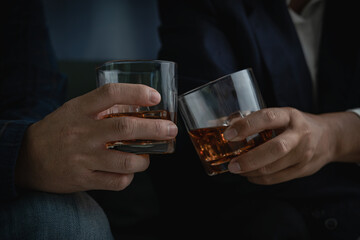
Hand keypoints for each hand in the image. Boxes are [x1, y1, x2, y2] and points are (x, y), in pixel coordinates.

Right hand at [15, 83, 177, 192]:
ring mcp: (83, 157)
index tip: (156, 97)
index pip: (110, 93)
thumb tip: (140, 105)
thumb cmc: (59, 130)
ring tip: (148, 156)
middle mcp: (83, 132)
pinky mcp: (83, 179)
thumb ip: (102, 107)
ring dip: (144, 159)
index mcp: (80, 109)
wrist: (28, 157)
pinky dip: (129, 177)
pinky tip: (129, 172)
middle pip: (125, 128)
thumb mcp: (75, 110)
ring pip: (125, 160)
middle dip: (155, 129)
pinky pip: (116, 182)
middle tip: (170, 129)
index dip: (136, 93)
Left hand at [223, 107, 359, 184]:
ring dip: (251, 171)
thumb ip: (258, 120)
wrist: (329, 138)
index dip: (247, 126)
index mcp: (290, 116)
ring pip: (275, 168)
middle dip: (250, 159)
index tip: (229, 135)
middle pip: (275, 149)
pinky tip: (249, 175)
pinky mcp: (303, 170)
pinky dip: (259, 179)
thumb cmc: (295, 125)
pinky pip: (277, 179)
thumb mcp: (281, 115)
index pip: (267, 119)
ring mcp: (303, 154)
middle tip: (232, 165)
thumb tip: (228, 124)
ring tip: (237, 169)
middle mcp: (299, 135)